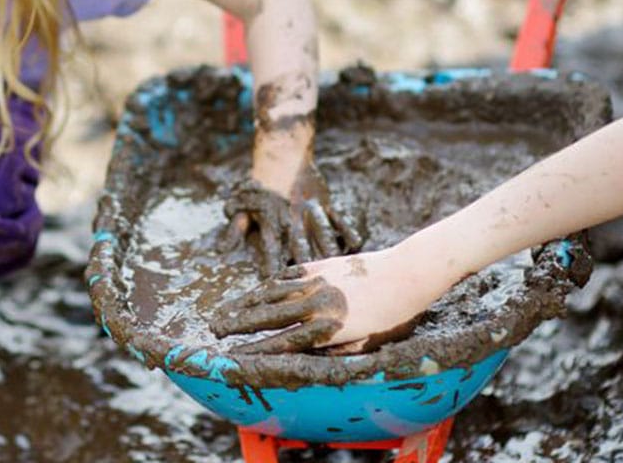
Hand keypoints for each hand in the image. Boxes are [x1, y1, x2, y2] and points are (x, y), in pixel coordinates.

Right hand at [209, 248, 428, 353]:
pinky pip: (286, 275)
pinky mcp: (320, 264)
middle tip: (215, 329)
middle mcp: (316, 304)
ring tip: (225, 310)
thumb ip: (335, 351)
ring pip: (271, 293)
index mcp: (327, 329)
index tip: (233, 354)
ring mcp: (315, 281)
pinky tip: (255, 290)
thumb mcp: (367, 344)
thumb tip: (308, 357)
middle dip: (238, 324)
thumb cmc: (393, 316)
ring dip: (245, 302)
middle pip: (267, 315)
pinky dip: (267, 284)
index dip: (255, 348)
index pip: (282, 342)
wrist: (408, 273)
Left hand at [217, 164, 362, 272]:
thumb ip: (235, 227)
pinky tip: (356, 248)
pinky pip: (339, 220)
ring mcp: (311, 209)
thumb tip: (221, 250)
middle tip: (312, 287)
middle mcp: (292, 217)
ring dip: (329, 253)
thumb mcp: (241, 203)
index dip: (271, 268)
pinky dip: (347, 233)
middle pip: (300, 245)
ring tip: (338, 271)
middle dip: (305, 267)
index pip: (270, 249)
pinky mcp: (325, 203)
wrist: (282, 151)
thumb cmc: (258, 182)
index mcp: (271, 219)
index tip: (273, 286)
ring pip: (323, 234)